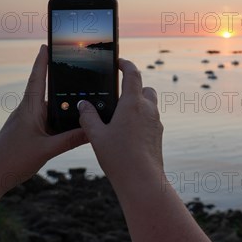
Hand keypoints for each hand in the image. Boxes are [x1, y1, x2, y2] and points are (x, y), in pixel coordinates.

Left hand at [0, 45, 87, 241]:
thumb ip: (71, 139)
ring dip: (66, 111)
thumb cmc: (11, 161)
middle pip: (51, 95)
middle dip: (66, 88)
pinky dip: (61, 123)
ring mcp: (28, 123)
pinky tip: (73, 130)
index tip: (46, 45)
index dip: (42, 61)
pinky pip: (49, 122)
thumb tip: (92, 130)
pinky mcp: (29, 133)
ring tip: (85, 111)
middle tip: (86, 80)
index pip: (37, 79)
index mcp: (29, 109)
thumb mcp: (47, 150)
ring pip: (52, 111)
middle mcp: (28, 112)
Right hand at [77, 59, 214, 241]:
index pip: (132, 74)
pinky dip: (141, 119)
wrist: (143, 180)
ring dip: (138, 104)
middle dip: (133, 87)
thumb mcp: (97, 136)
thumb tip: (83, 104)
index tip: (119, 62)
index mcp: (133, 104)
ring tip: (119, 115)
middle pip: (144, 88)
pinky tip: (127, 132)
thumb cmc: (118, 156)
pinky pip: (150, 120)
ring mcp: (156, 122)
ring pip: (149, 105)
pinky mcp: (158, 134)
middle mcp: (148, 109)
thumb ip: (88, 117)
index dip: (126, 64)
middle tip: (117, 94)